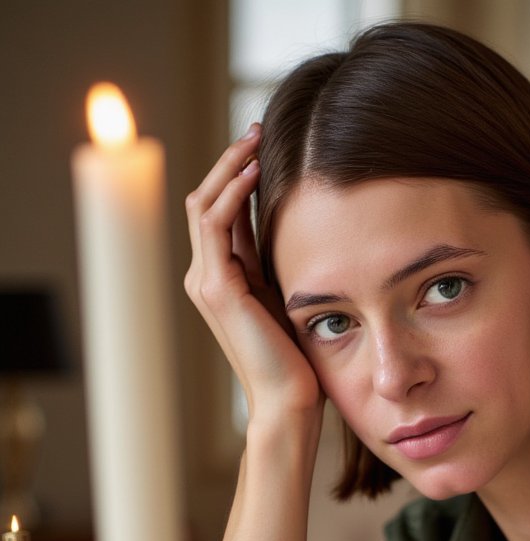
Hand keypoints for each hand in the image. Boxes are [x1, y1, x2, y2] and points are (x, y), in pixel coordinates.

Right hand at [184, 124, 322, 425]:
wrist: (289, 403)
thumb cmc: (301, 361)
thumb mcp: (292, 301)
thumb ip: (284, 269)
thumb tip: (306, 231)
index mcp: (224, 280)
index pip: (222, 214)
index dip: (238, 176)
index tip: (264, 146)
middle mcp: (206, 277)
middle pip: (206, 201)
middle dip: (230, 162)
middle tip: (257, 128)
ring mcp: (206, 282)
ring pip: (204, 205)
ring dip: (229, 167)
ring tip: (254, 137)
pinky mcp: (218, 288)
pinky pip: (214, 225)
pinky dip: (232, 194)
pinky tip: (256, 172)